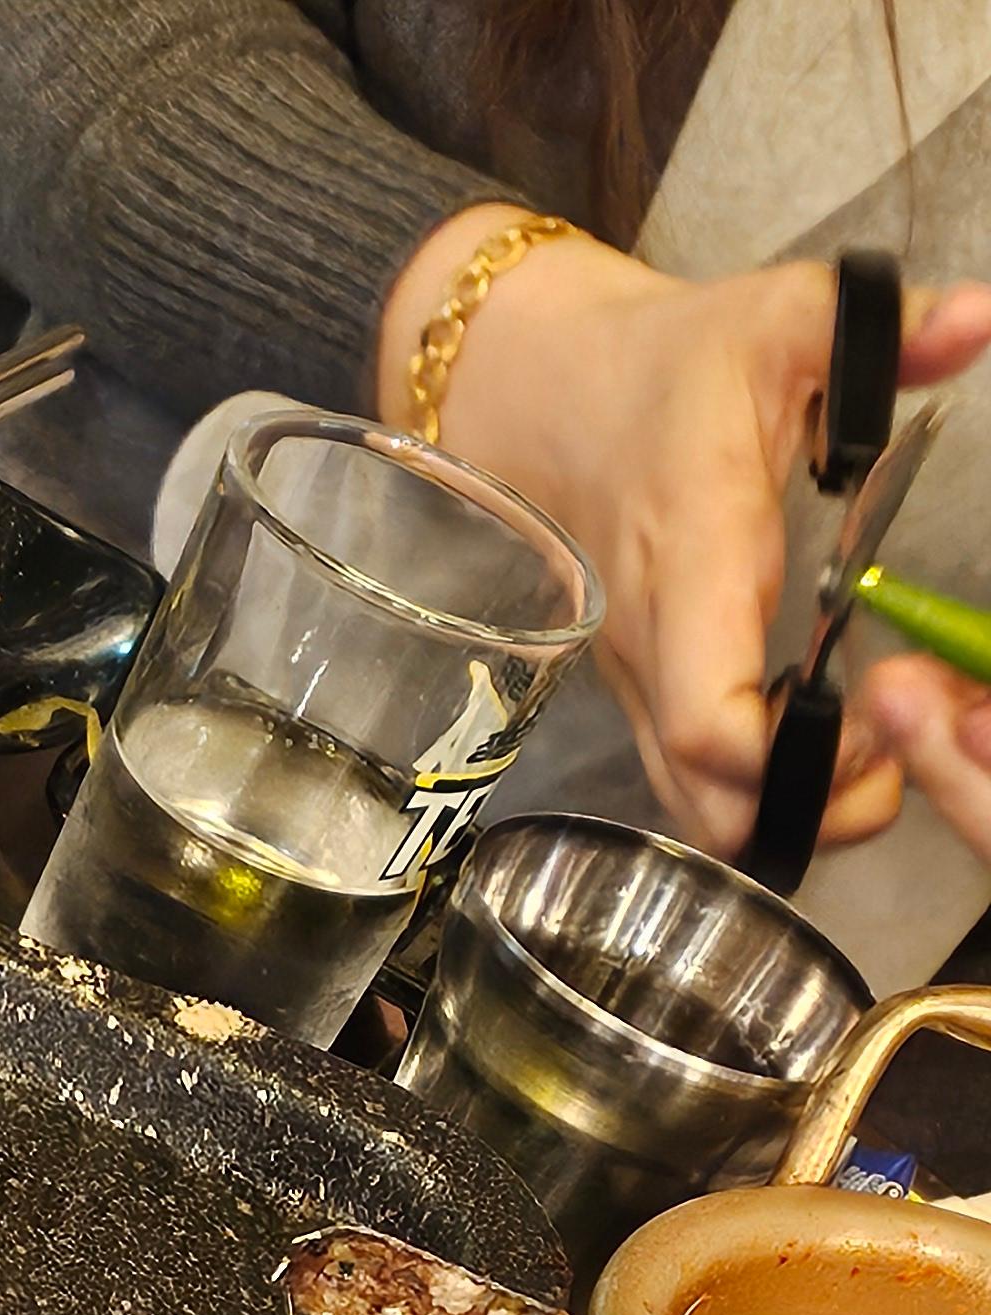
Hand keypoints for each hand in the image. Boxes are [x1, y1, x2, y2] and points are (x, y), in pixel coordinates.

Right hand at [377, 209, 990, 858]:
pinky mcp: (641, 695)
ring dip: (783, 811)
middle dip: (807, 812)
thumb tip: (975, 321)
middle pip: (708, 802)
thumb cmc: (672, 367)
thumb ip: (883, 323)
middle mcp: (651, 648)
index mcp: (690, 565)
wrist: (551, 402)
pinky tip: (816, 737)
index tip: (878, 721)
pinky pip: (691, 781)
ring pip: (696, 811)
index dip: (793, 761)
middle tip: (893, 756)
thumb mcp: (783, 315)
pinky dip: (757, 790)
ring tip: (865, 751)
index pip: (710, 721)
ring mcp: (638, 682)